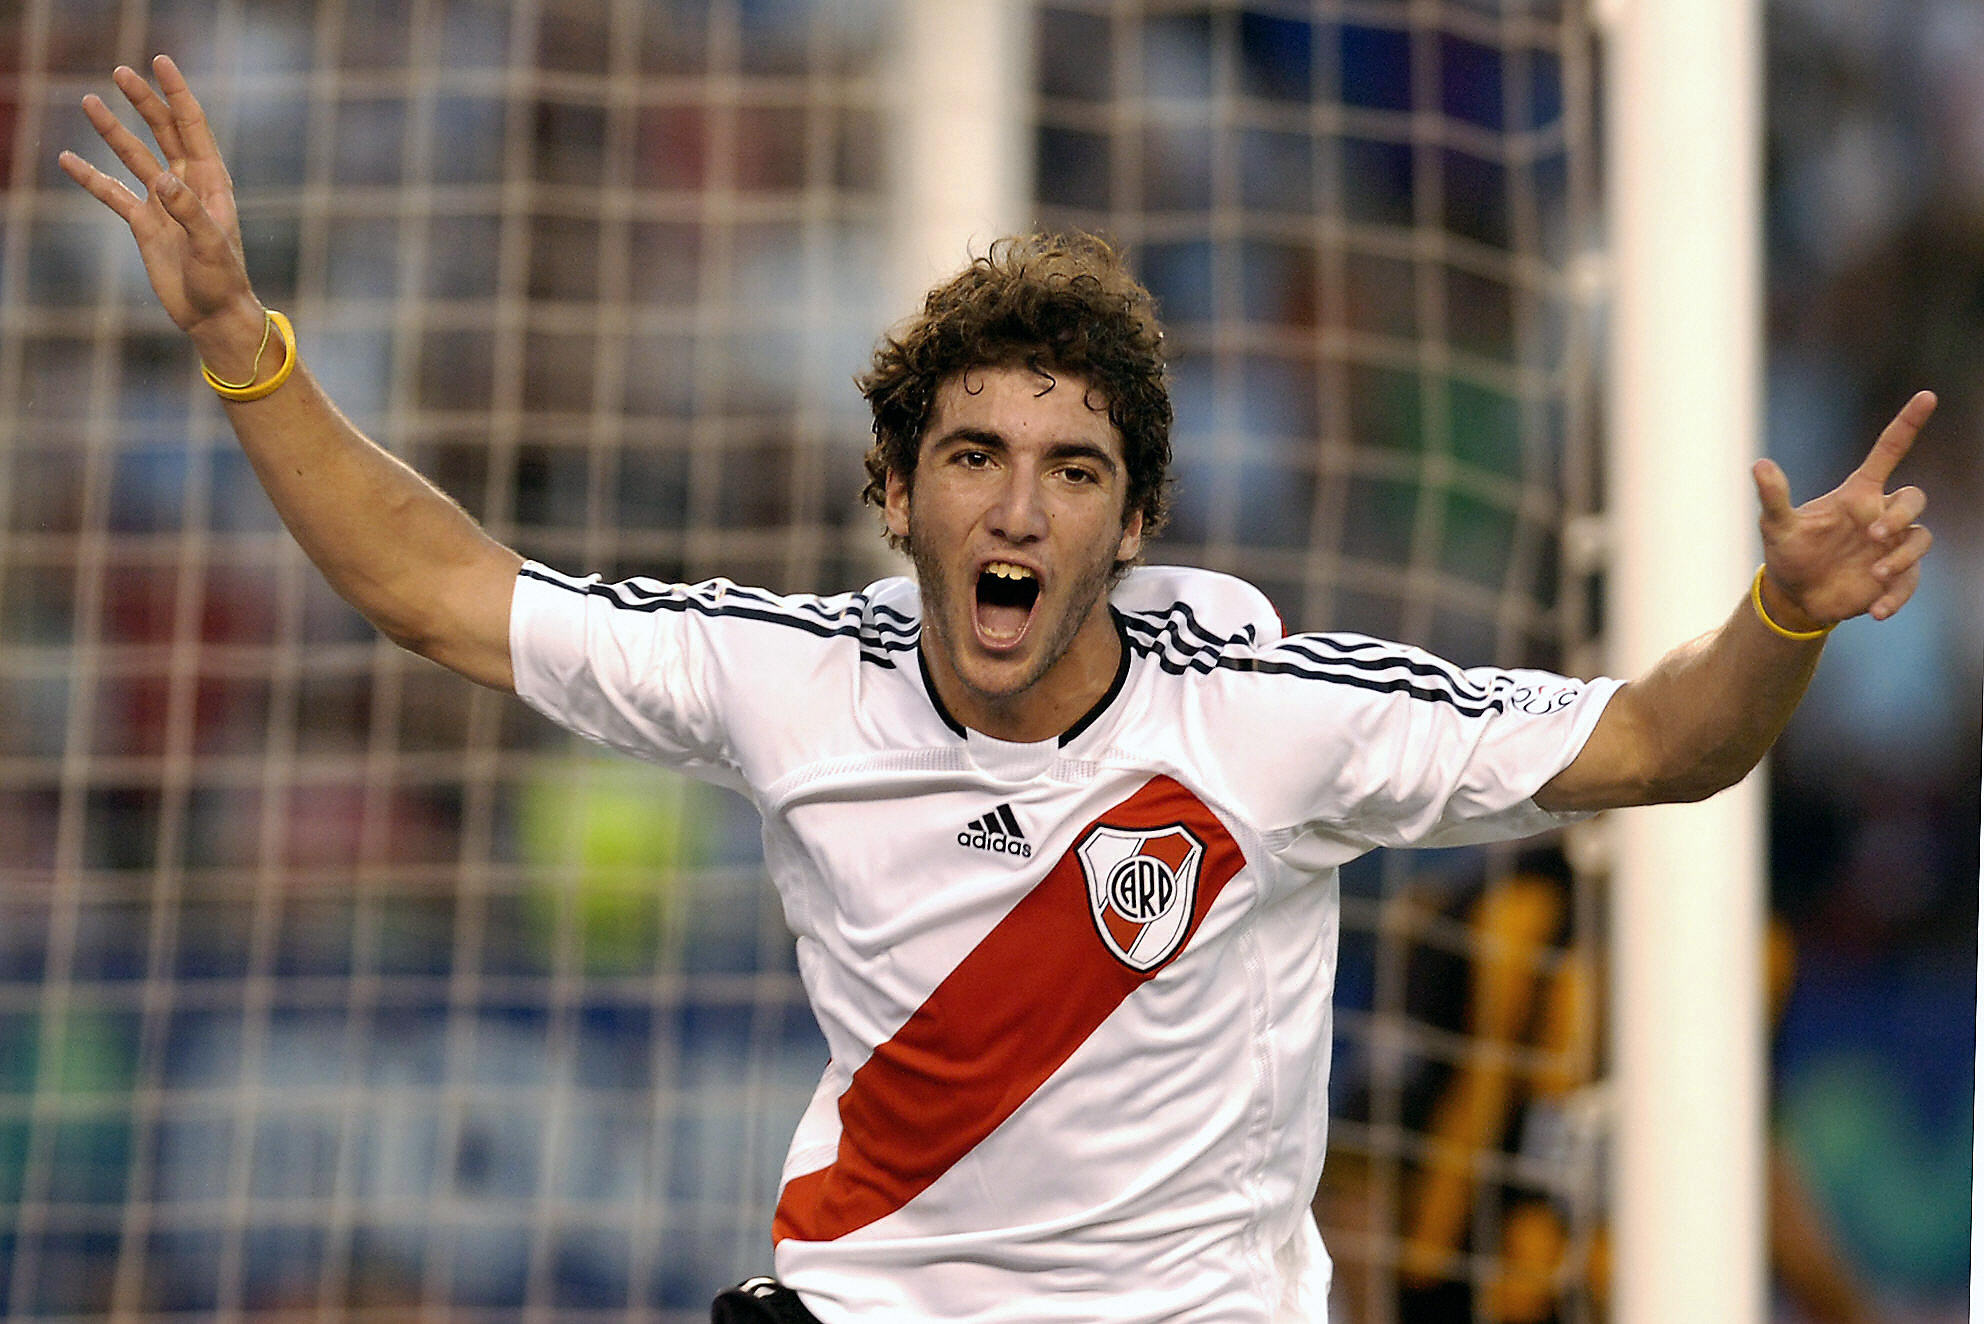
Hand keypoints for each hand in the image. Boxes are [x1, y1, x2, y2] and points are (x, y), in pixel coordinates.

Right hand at [57, 55, 260, 348]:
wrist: (212, 314)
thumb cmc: (223, 281)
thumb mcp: (211, 246)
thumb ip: (190, 212)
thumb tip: (164, 180)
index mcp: (211, 183)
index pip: (192, 127)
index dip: (177, 94)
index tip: (160, 62)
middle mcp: (187, 185)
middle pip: (163, 132)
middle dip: (144, 101)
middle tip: (120, 72)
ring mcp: (163, 202)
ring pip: (134, 156)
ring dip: (112, 130)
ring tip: (87, 100)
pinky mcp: (144, 223)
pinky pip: (112, 193)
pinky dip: (90, 177)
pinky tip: (67, 159)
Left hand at [1752, 391, 1934, 627]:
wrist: (1795, 595)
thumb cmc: (1789, 552)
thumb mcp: (1777, 526)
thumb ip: (1774, 496)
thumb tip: (1759, 464)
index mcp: (1858, 494)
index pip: (1889, 451)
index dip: (1907, 423)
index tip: (1926, 395)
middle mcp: (1880, 515)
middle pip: (1914, 499)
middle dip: (1900, 515)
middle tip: (1872, 537)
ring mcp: (1892, 547)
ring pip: (1920, 539)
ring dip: (1902, 557)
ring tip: (1874, 575)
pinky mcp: (1895, 578)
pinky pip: (1911, 582)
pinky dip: (1897, 596)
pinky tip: (1875, 612)